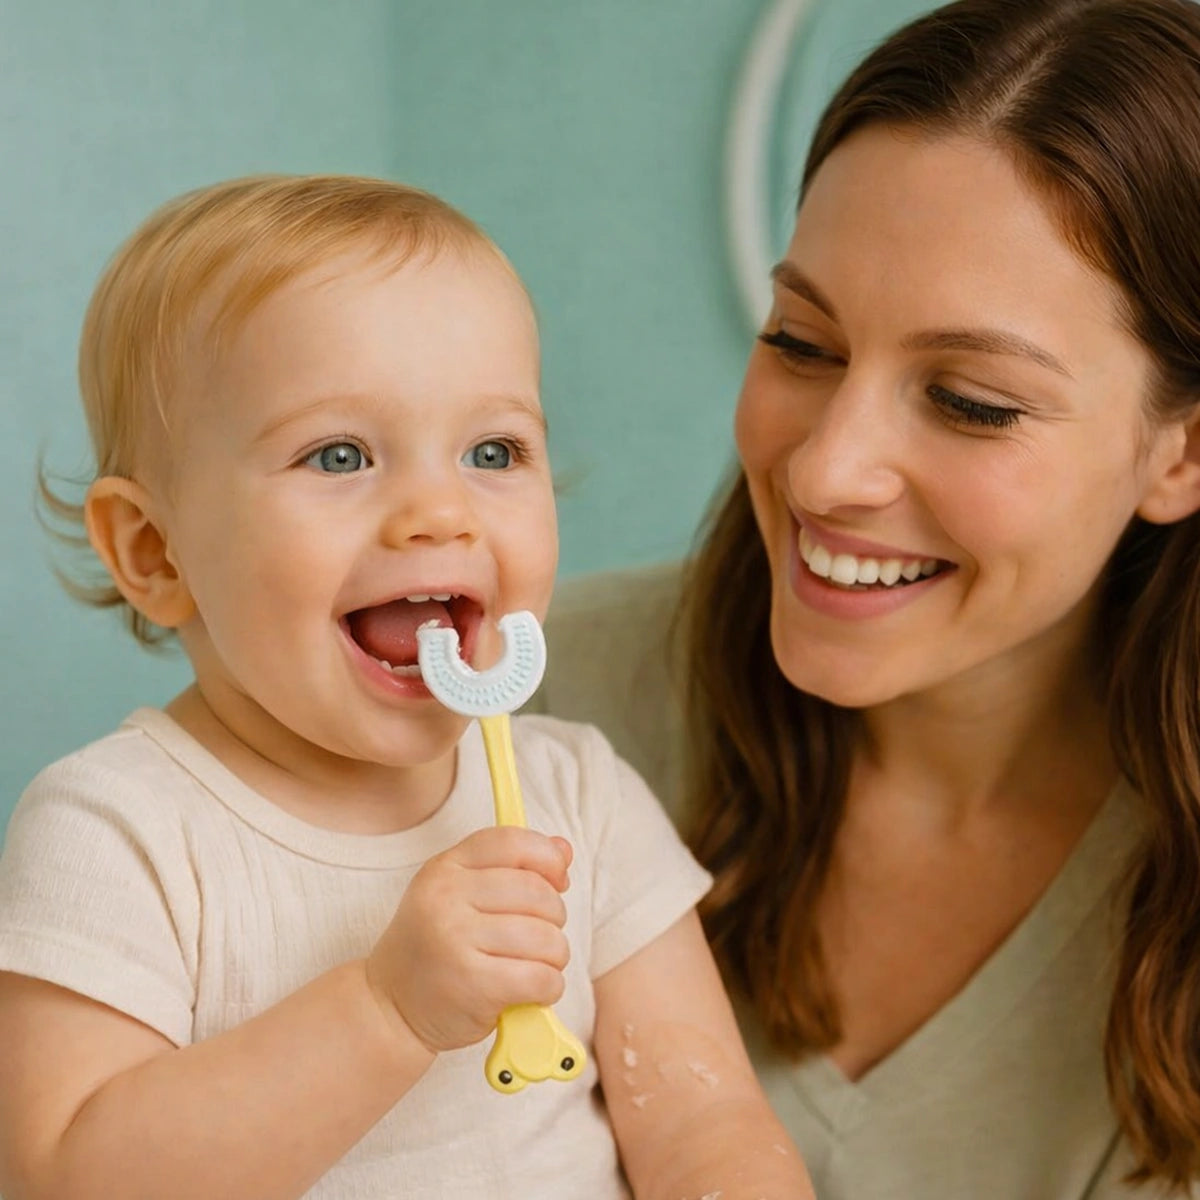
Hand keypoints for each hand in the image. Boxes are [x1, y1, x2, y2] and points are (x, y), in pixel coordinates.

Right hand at [366, 827, 572, 1053]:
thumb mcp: (461, 894)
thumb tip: (563, 849)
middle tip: (540, 937)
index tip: (557, 881)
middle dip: (555, 918)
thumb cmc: (436, 946)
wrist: (389, 1005)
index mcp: (445, 867)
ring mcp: (456, 940)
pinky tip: (532, 990)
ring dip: (554, 956)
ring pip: (546, 938)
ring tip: (535, 965)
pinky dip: (549, 986)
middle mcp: (446, 897)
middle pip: (538, 893)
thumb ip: (512, 866)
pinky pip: (541, 977)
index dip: (548, 859)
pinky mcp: (472, 985)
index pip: (513, 842)